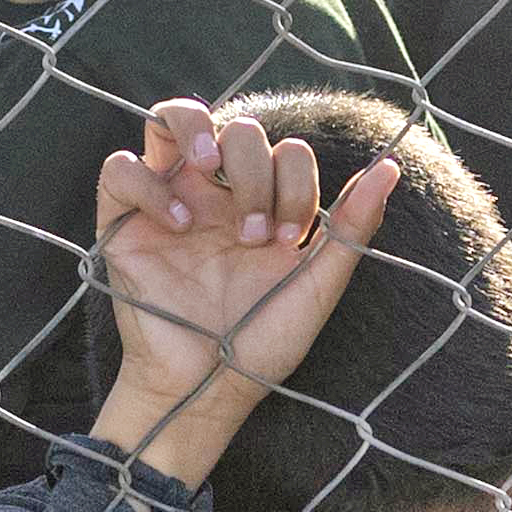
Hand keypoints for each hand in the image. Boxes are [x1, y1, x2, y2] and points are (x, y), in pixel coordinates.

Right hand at [90, 100, 401, 459]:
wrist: (207, 390)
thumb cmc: (261, 344)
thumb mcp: (317, 287)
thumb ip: (352, 228)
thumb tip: (391, 168)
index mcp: (264, 205)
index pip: (285, 152)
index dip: (295, 182)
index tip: (288, 239)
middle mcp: (217, 196)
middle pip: (238, 130)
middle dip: (254, 171)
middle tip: (253, 233)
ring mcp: (170, 203)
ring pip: (172, 121)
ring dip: (195, 129)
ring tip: (206, 165)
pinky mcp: (123, 223)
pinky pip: (120, 169)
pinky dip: (149, 184)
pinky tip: (177, 224)